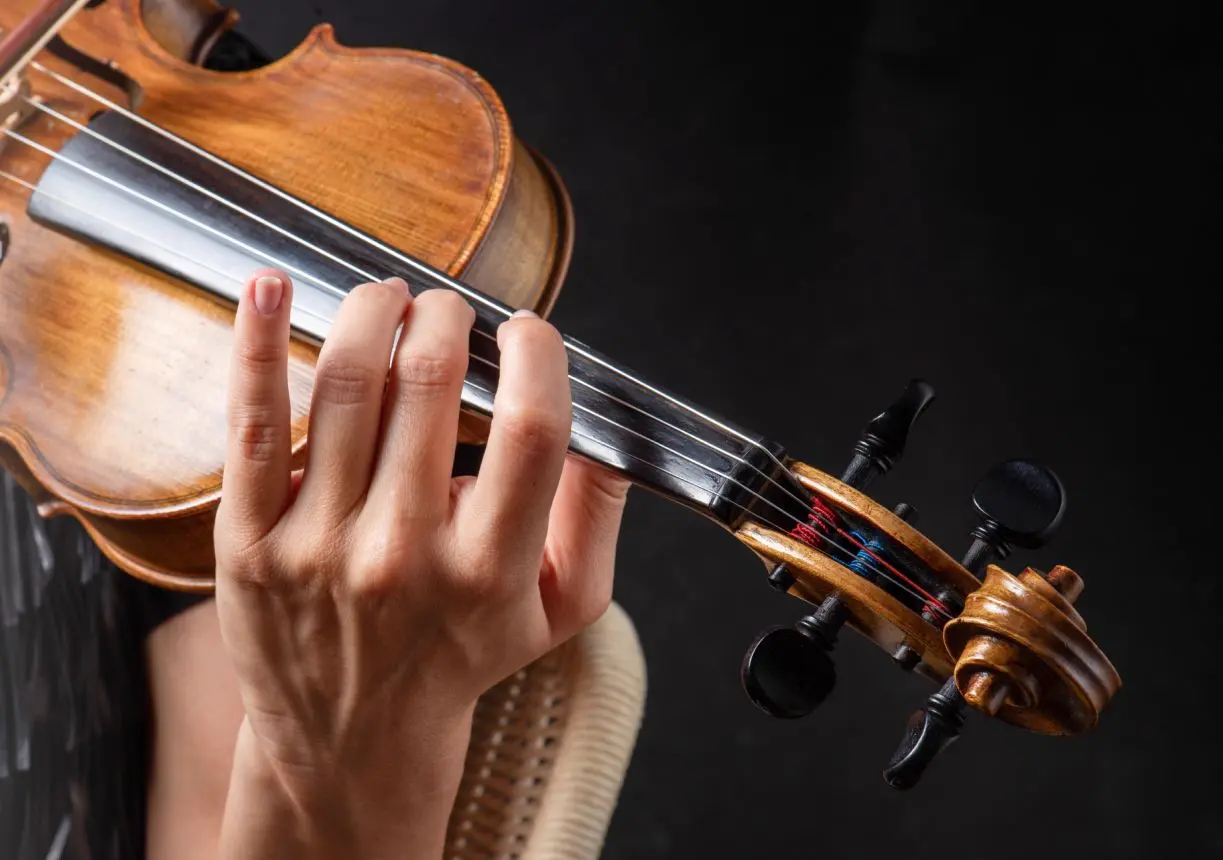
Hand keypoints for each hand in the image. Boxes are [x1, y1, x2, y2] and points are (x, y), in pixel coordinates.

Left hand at [212, 268, 629, 857]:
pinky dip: (256, 342)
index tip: (526, 334)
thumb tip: (610, 428)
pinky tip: (269, 286)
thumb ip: (597, 516)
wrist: (354, 737)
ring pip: (345, 384)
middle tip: (448, 313)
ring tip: (388, 301)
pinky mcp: (250, 540)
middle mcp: (405, 553)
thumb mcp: (563, 608)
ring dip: (372, 313)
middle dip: (445, 317)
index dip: (536, 355)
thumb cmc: (462, 657)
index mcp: (492, 567)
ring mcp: (320, 545)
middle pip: (429, 381)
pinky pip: (253, 423)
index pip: (532, 427)